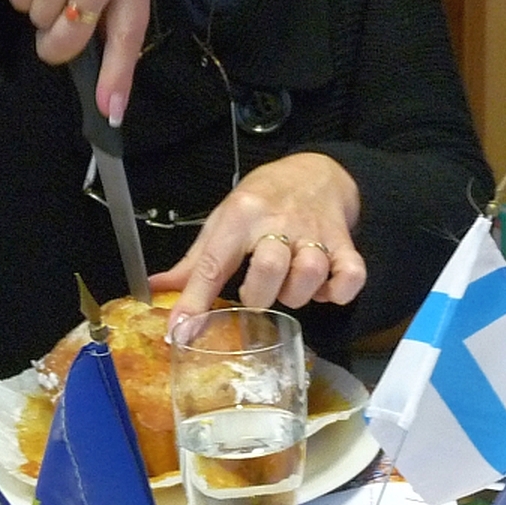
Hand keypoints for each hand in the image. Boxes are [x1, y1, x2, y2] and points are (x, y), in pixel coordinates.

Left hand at [150, 152, 366, 321]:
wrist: (316, 173)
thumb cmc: (262, 201)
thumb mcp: (223, 221)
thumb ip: (194, 262)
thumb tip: (154, 289)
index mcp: (240, 216)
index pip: (213, 264)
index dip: (195, 302)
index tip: (182, 332)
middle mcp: (279, 223)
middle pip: (269, 268)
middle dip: (259, 295)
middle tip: (258, 292)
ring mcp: (315, 234)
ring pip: (310, 275)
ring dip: (297, 294)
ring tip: (290, 287)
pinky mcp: (345, 244)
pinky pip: (351, 277)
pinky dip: (339, 292)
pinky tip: (324, 289)